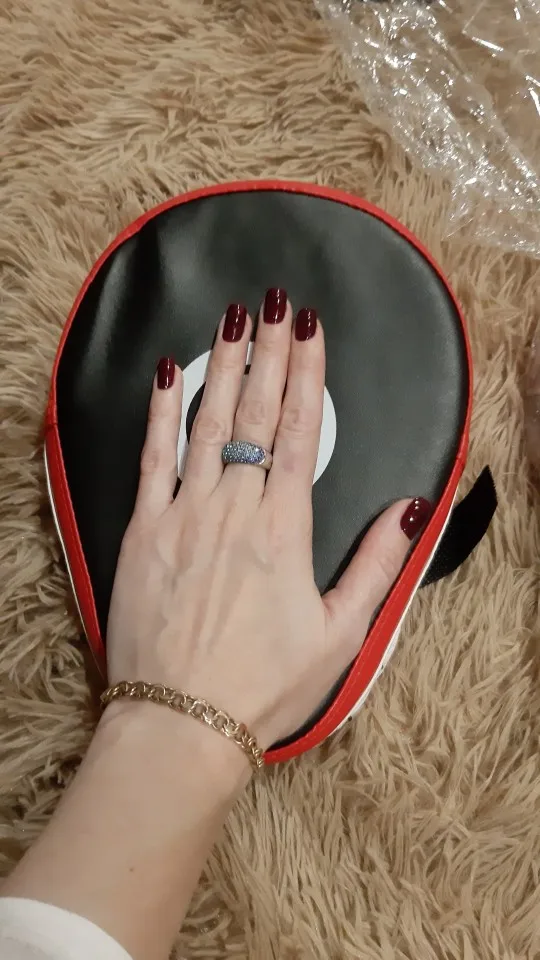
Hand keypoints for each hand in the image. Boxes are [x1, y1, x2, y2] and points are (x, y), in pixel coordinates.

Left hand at [107, 290, 429, 752]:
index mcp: (283, 530)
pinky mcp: (143, 532)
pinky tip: (169, 374)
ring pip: (207, 425)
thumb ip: (378, 564)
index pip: (300, 433)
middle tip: (276, 303)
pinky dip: (161, 413)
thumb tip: (413, 509)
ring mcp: (183, 516)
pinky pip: (152, 458)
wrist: (181, 722)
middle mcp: (234, 510)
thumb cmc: (262, 685)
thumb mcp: (342, 633)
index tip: (310, 330)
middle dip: (268, 353)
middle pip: (256, 415)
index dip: (306, 375)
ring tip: (233, 319)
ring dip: (223, 367)